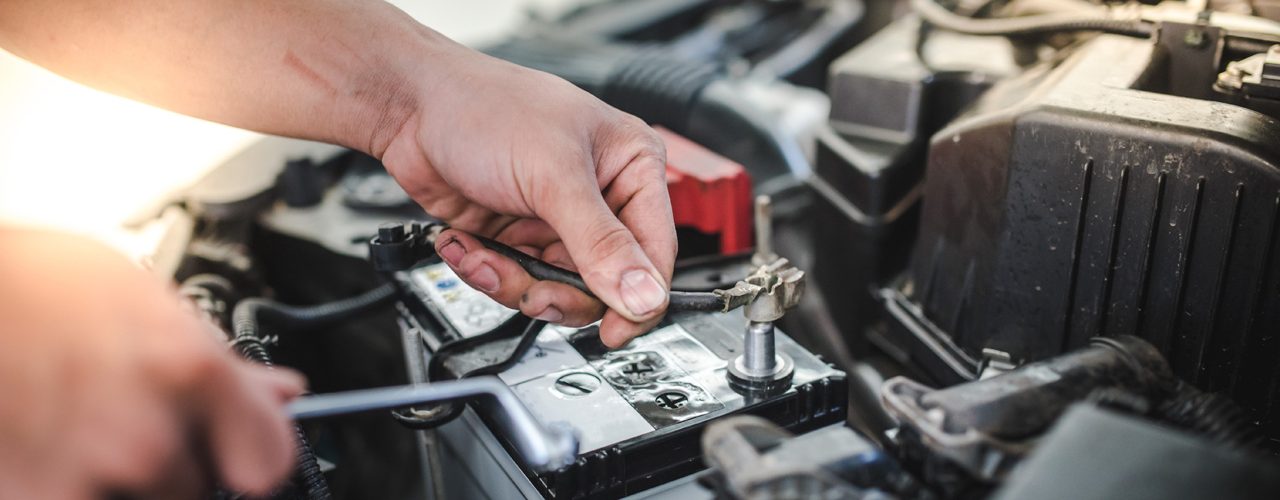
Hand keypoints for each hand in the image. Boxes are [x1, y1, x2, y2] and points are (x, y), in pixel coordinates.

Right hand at [0, 229, 303, 498]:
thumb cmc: (42, 285)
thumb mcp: (150, 303)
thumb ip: (224, 363)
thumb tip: (280, 392)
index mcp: (189, 373)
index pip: (269, 457)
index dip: (255, 453)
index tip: (244, 451)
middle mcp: (147, 434)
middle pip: (198, 481)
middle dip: (176, 457)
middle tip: (132, 416)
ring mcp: (92, 474)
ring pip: (145, 498)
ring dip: (124, 476)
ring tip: (84, 425)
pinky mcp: (38, 498)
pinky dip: (72, 483)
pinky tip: (50, 445)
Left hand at [380, 46, 675, 347]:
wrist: (412, 107)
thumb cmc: (486, 107)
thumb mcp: (553, 176)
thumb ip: (600, 243)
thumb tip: (643, 295)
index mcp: (631, 167)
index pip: (655, 251)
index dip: (637, 298)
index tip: (612, 332)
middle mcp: (600, 196)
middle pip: (603, 283)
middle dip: (558, 290)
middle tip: (532, 291)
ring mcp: (557, 218)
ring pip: (556, 288)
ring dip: (514, 281)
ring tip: (484, 258)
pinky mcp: (518, 235)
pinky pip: (518, 280)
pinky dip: (488, 272)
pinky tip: (467, 245)